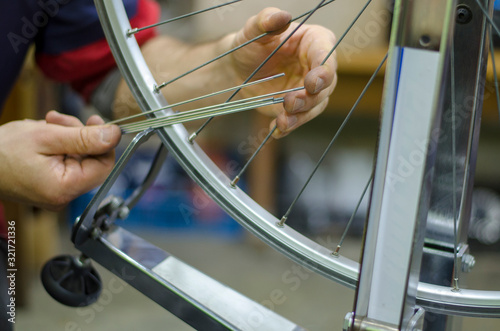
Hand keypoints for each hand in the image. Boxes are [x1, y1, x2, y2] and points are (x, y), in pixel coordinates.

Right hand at [0, 111, 120, 209]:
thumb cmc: (1, 151)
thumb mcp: (47, 137)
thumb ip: (84, 137)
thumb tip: (114, 135)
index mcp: (65, 189)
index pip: (104, 166)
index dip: (104, 142)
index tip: (96, 122)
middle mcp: (64, 196)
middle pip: (92, 160)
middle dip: (81, 135)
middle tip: (60, 120)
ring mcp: (57, 192)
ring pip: (79, 158)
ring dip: (68, 136)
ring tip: (47, 124)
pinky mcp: (51, 185)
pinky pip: (66, 162)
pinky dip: (60, 145)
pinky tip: (44, 134)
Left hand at [223, 7, 336, 137]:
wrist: (237, 71)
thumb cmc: (250, 46)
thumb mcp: (253, 30)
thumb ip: (266, 20)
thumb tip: (282, 16)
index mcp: (315, 42)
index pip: (326, 55)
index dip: (323, 70)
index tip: (312, 82)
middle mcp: (317, 67)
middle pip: (326, 86)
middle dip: (310, 97)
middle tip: (290, 102)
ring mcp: (309, 90)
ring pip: (315, 106)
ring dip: (300, 116)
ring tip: (282, 121)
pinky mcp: (298, 108)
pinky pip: (299, 119)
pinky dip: (288, 127)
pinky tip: (276, 130)